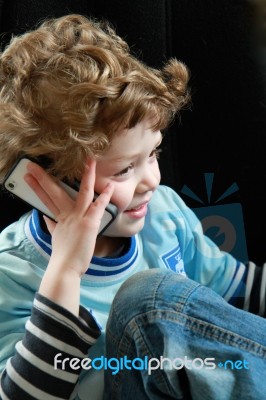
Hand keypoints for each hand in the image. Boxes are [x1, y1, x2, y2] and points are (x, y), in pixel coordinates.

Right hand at [24, 159, 113, 313]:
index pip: (46, 199)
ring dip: (87, 175)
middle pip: (54, 192)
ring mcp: (79, 218)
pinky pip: (98, 207)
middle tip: (31, 165)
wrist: (66, 268)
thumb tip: (47, 218)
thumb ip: (53, 225)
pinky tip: (110, 186)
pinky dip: (104, 196)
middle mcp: (68, 215)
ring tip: (90, 160)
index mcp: (60, 218)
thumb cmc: (63, 256)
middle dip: (42, 178)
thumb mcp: (56, 238)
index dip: (37, 187)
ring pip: (83, 192)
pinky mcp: (89, 223)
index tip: (30, 177)